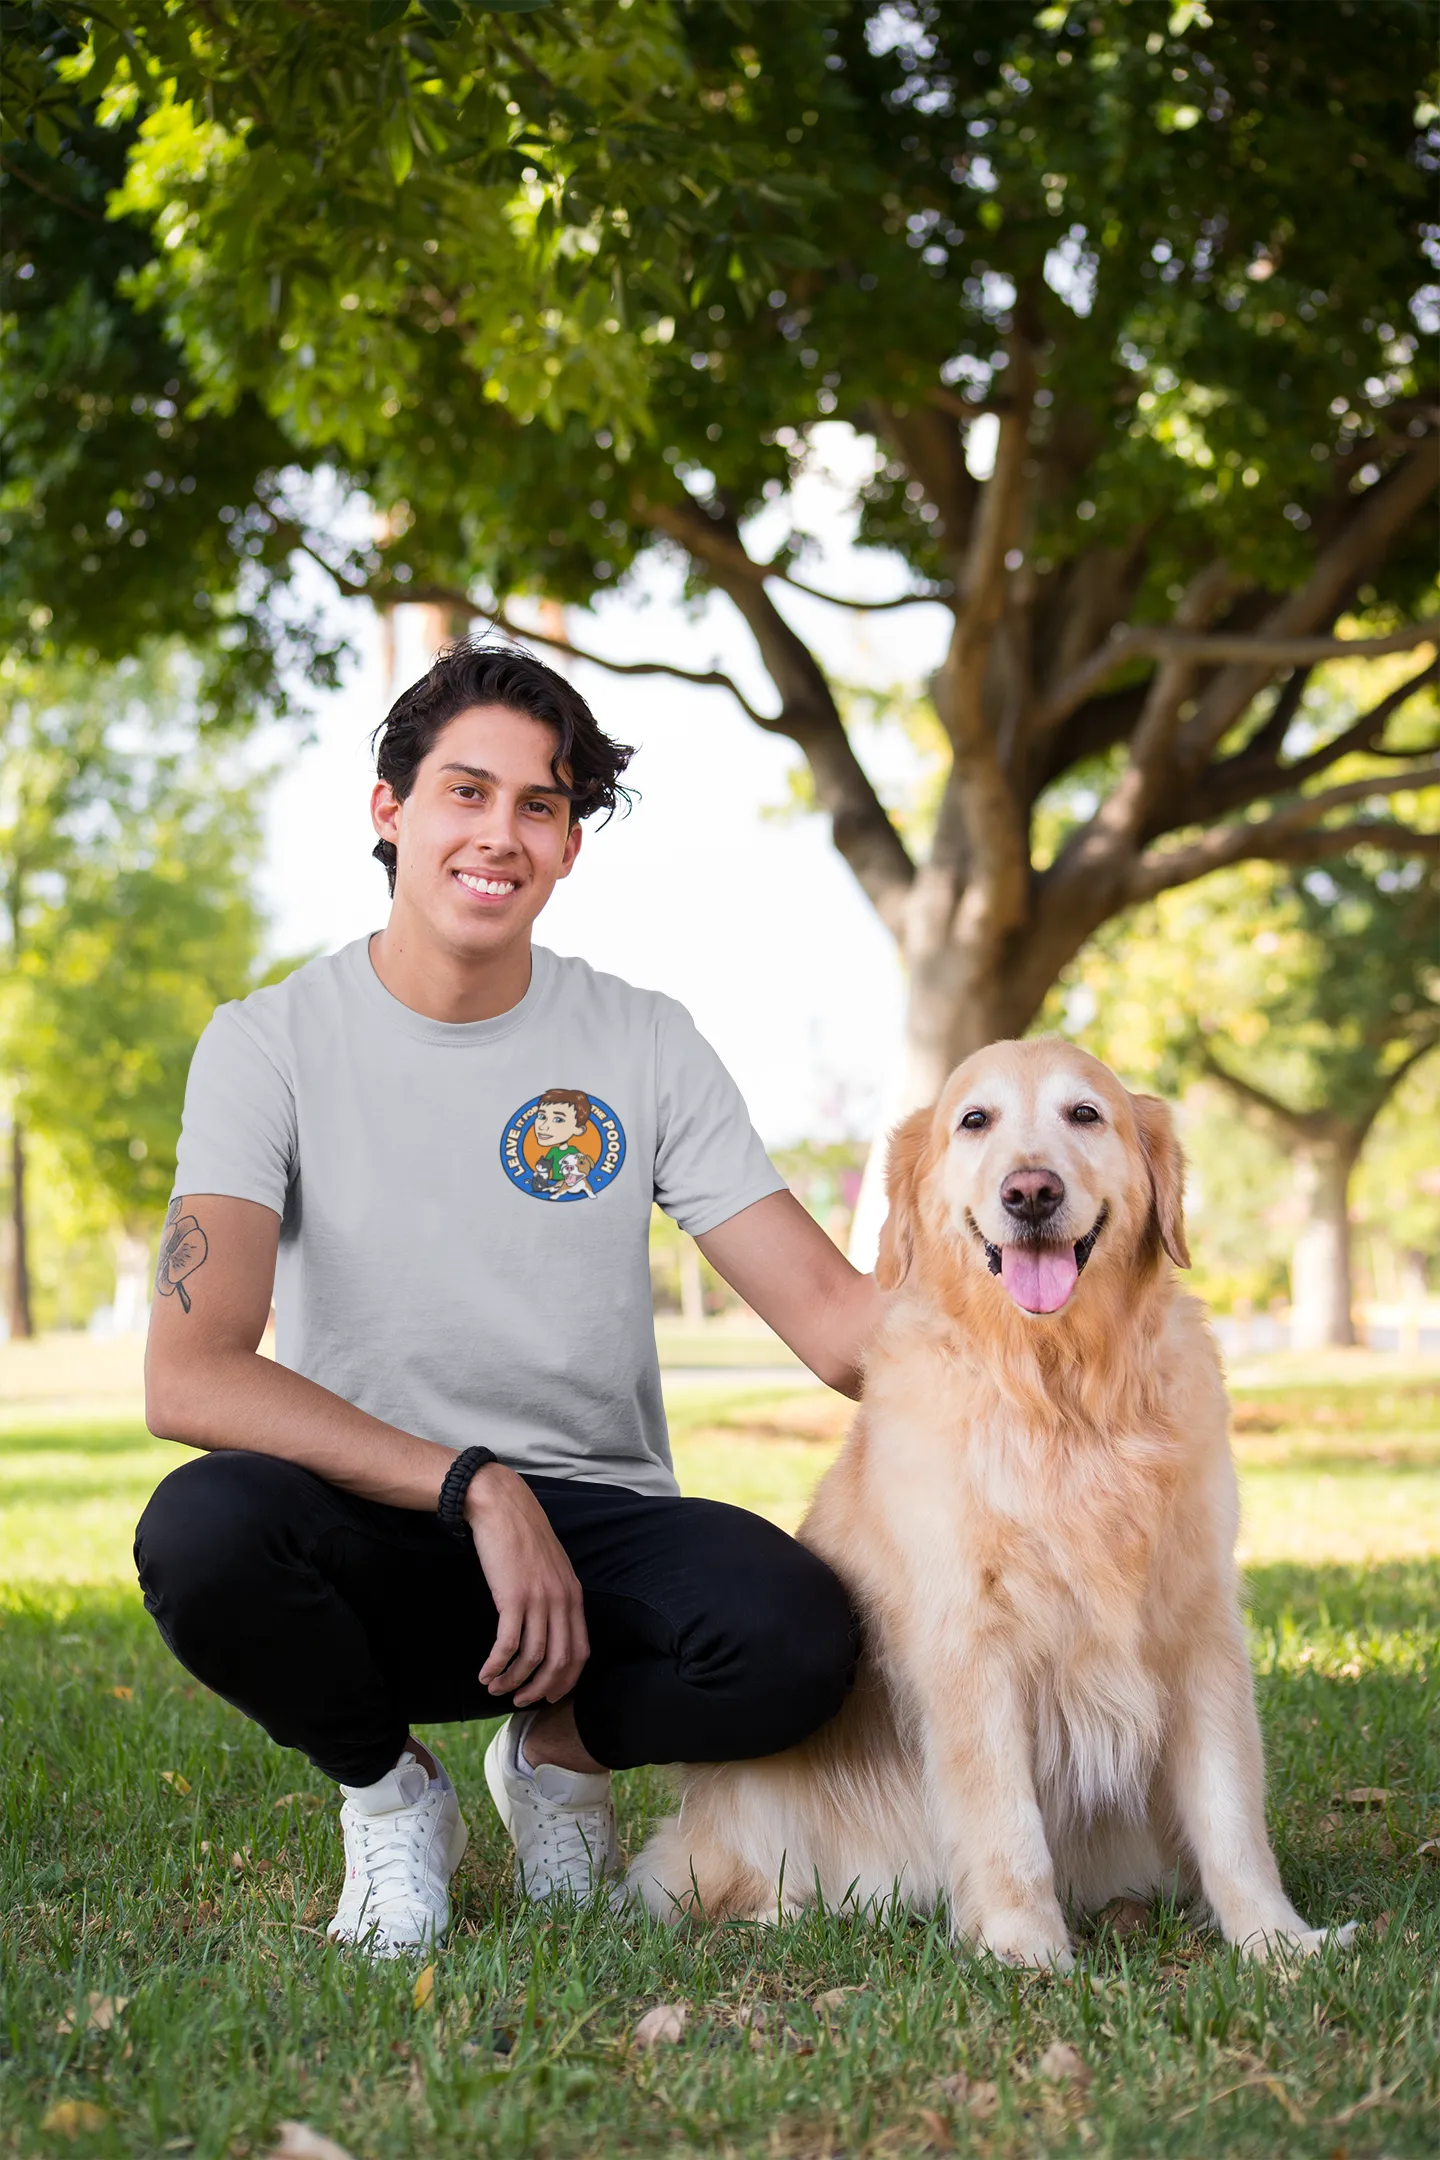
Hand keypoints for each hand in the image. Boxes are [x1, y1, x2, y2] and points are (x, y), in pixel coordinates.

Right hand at [465, 1464, 589, 1707]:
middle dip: (540, 1689)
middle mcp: (561, 1600)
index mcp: (574, 1595)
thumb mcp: (551, 1567)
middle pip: (559, 1662)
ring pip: (532, 1658)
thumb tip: (550, 1628)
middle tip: (520, 1700)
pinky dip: (496, 1665)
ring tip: (495, 1688)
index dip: (566, 1681)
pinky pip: (507, 1645)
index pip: (580, 1651)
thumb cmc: (522, 1536)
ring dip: (513, 1680)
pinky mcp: (512, 1597)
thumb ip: (556, 1596)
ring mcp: (538, 1599)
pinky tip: (485, 1673)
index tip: (549, 1695)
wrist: (502, 1506)